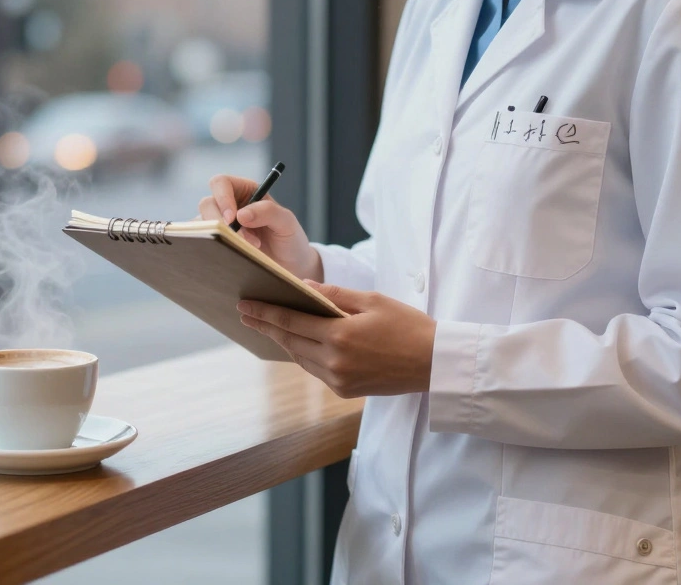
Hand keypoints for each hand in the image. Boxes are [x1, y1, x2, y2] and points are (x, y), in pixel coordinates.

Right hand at [198, 174, 321, 280]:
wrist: (290, 266)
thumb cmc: (289, 239)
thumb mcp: (286, 222)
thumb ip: (268, 212)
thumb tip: (241, 215)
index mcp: (245, 191)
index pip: (221, 183)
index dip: (222, 198)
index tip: (232, 219)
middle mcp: (229, 205)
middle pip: (207, 204)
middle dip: (219, 222)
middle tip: (239, 240)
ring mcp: (220, 225)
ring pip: (201, 224)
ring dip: (218, 237)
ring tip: (245, 250)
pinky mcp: (216, 243)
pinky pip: (203, 243)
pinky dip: (212, 249)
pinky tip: (231, 257)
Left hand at [238, 281, 435, 397]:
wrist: (435, 363)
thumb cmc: (408, 325)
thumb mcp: (373, 300)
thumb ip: (335, 295)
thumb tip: (303, 288)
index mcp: (340, 336)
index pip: (291, 321)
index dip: (265, 313)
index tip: (245, 305)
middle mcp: (334, 362)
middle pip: (289, 342)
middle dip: (266, 326)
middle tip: (246, 314)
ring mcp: (339, 380)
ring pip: (300, 358)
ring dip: (283, 342)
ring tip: (268, 326)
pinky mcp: (345, 391)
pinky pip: (315, 370)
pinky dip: (304, 355)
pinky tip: (297, 344)